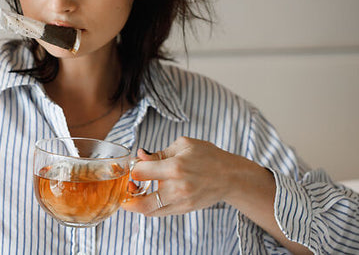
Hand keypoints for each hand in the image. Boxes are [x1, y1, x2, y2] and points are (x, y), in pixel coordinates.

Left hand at [122, 136, 257, 216]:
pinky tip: (149, 196)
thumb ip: (159, 153)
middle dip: (128, 193)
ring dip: (137, 203)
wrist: (230, 176)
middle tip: (129, 185)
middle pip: (140, 200)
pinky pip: (159, 213)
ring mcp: (180, 202)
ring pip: (147, 210)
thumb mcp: (183, 145)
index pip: (140, 172)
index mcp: (175, 167)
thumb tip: (140, 156)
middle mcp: (176, 188)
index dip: (133, 168)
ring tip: (137, 191)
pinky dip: (150, 206)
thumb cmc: (208, 156)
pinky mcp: (184, 210)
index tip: (135, 164)